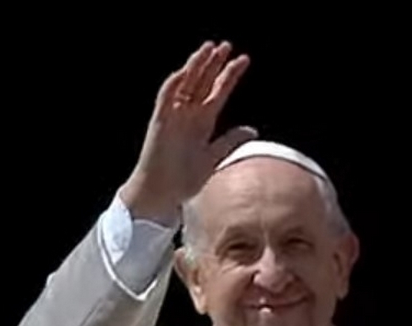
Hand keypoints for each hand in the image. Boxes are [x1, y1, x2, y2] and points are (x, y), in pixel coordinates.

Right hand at [119, 41, 255, 223]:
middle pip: (202, 83)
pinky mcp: (159, 122)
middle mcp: (188, 115)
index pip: (218, 92)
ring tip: (208, 48)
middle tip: (226, 45)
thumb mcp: (213, 157)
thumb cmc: (184, 179)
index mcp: (203, 122)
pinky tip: (186, 71)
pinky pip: (166, 98)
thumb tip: (252, 129)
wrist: (161, 194)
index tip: (244, 59)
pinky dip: (174, 84)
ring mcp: (173, 117)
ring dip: (196, 66)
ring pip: (185, 84)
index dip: (229, 75)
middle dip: (214, 64)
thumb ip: (230, 141)